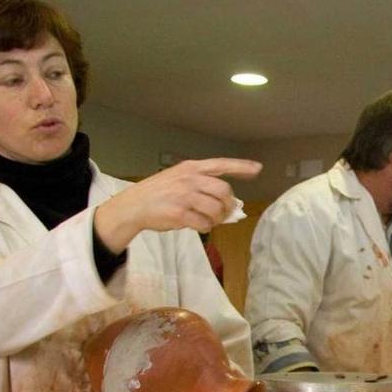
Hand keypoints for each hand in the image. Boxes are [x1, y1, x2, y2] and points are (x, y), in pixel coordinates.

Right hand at [95, 158, 261, 252]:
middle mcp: (189, 179)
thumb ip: (202, 184)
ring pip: (216, 209)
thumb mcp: (178, 178)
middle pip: (224, 191)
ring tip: (210, 220)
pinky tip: (199, 225)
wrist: (134, 205)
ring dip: (217, 218)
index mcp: (191, 168)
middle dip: (228, 204)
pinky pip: (204, 224)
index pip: (221, 164)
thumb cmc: (159, 192)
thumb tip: (230, 201)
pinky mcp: (179, 214)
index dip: (241, 167)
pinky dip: (206, 227)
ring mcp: (184, 196)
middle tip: (225, 212)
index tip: (257, 169)